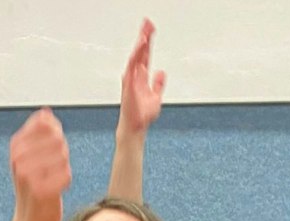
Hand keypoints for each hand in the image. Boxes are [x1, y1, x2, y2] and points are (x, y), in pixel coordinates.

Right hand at [9, 108, 71, 220]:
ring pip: (63, 156)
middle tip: (52, 169)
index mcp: (16, 146)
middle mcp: (18, 158)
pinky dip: (65, 181)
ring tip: (52, 178)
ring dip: (63, 167)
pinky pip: (66, 175)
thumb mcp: (33, 155)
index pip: (46, 124)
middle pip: (57, 139)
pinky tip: (55, 189)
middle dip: (62, 152)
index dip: (56, 135)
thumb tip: (45, 112)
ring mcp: (27, 174)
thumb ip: (40, 132)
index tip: (48, 152)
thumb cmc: (36, 185)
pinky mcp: (40, 191)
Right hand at [117, 20, 164, 135]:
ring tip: (145, 33)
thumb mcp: (155, 97)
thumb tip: (161, 73)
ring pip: (135, 57)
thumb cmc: (141, 116)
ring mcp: (131, 80)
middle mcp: (135, 76)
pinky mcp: (129, 85)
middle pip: (140, 52)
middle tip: (147, 23)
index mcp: (141, 77)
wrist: (135, 127)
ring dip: (140, 45)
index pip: (145, 55)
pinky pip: (132, 67)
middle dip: (143, 37)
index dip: (148, 42)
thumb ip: (158, 84)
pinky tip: (140, 48)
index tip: (150, 29)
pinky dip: (136, 57)